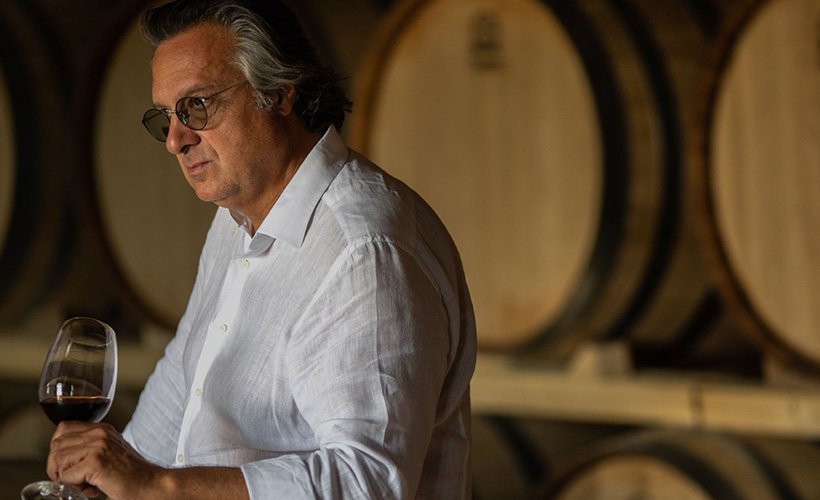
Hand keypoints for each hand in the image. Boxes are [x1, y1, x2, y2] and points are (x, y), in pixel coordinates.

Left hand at [47, 421, 164, 499]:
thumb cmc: (132, 475)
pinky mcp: (96, 462)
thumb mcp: (110, 453)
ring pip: (57, 460)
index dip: (59, 451)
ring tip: (85, 485)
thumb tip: (60, 460)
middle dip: (58, 468)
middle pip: (56, 446)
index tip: (70, 467)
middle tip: (76, 480)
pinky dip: (74, 486)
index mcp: (102, 429)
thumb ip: (90, 449)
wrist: (153, 485)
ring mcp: (98, 446)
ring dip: (66, 478)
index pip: (62, 430)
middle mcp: (99, 433)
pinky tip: (92, 490)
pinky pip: (65, 475)